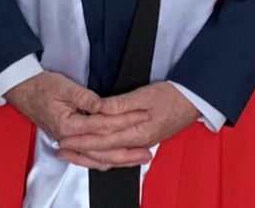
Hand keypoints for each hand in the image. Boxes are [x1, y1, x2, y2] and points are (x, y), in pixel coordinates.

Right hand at [3, 71, 148, 167]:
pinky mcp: (70, 141)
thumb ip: (85, 97)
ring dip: (119, 159)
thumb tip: (103, 105)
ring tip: (139, 158)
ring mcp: (69, 142)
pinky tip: (118, 160)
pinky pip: (89, 156)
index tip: (142, 115)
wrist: (23, 90)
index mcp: (68, 125)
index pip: (103, 126)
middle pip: (103, 151)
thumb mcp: (63, 87)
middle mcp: (69, 139)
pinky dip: (105, 160)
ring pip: (97, 158)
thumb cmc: (42, 86)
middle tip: (148, 150)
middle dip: (127, 151)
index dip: (124, 120)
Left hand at [54, 82, 199, 170]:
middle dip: (80, 151)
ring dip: (90, 157)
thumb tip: (99, 109)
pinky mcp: (144, 142)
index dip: (82, 140)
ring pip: (111, 158)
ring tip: (72, 155)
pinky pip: (120, 157)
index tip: (65, 138)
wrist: (193, 101)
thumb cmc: (171, 95)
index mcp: (137, 131)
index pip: (103, 139)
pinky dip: (105, 158)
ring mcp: (142, 144)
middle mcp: (138, 142)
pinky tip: (95, 157)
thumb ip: (120, 105)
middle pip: (104, 152)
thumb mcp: (144, 94)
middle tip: (61, 149)